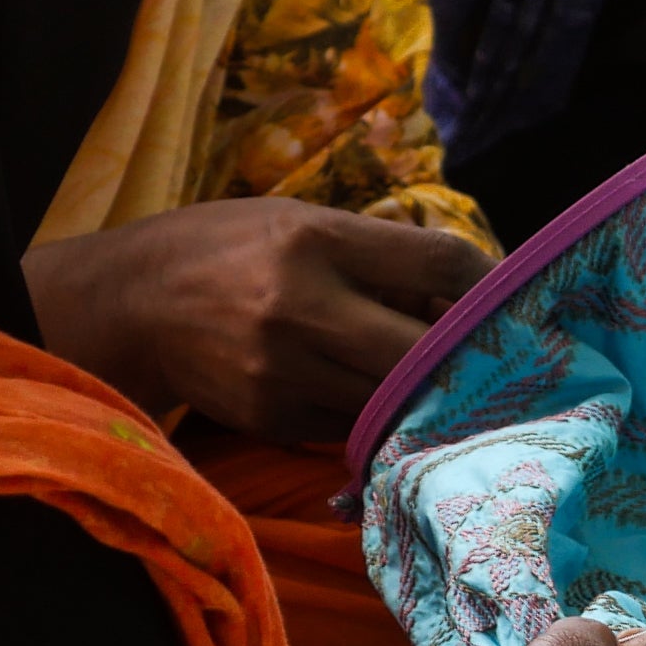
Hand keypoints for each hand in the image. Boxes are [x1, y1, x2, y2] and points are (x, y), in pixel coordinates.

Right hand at [23, 198, 493, 446]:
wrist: (130, 304)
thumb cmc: (229, 248)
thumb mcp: (301, 220)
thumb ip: (381, 251)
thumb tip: (474, 289)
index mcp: (317, 241)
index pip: (438, 265)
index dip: (491, 287)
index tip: (514, 299)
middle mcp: (301, 307)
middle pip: (425, 351)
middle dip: (470, 359)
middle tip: (505, 361)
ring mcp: (284, 372)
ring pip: (395, 400)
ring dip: (431, 396)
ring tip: (452, 383)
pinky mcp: (273, 418)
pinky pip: (355, 426)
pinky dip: (381, 416)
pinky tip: (387, 401)